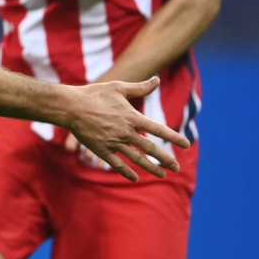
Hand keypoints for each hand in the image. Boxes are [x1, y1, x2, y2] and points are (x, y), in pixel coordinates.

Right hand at [61, 76, 189, 180]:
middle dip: (165, 158)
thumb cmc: (95, 94)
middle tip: (176, 167)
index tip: (186, 144)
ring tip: (162, 175)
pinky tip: (135, 178)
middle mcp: (125, 132)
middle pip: (150, 148)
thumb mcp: (119, 87)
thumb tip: (156, 80)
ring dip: (150, 168)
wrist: (71, 107)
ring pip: (136, 159)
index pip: (158, 129)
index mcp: (132, 117)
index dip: (173, 137)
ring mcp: (113, 142)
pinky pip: (117, 164)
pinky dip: (127, 172)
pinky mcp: (101, 150)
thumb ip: (140, 87)